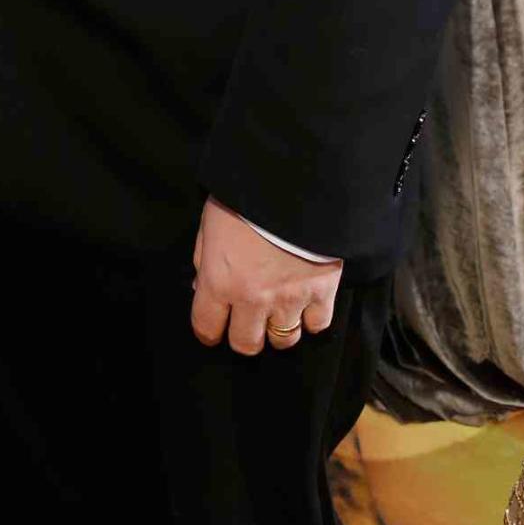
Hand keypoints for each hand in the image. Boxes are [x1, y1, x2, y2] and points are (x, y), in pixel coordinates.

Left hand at [190, 196, 341, 355]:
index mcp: (219, 280)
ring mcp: (290, 299)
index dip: (208, 330)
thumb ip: (203, 257)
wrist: (294, 180)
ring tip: (278, 312)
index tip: (213, 327)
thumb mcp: (210, 221)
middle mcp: (253, 298)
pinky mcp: (322, 292)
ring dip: (279, 329)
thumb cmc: (246, 195)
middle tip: (248, 320)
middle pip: (247, 344)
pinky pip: (318, 326)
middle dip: (245, 335)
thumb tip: (201, 285)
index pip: (206, 327)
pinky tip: (306, 304)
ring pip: (284, 340)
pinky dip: (312, 319)